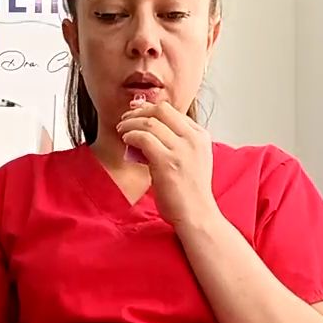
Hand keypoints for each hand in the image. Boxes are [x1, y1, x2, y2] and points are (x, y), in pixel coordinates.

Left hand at [117, 101, 216, 225]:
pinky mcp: (167, 162)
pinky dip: (131, 135)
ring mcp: (181, 149)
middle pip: (161, 110)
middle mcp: (193, 138)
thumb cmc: (190, 193)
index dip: (150, 108)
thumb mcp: (190, 160)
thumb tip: (147, 135)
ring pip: (150, 122)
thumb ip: (175, 144)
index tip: (137, 112)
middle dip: (139, 111)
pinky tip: (126, 140)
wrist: (197, 215)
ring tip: (121, 129)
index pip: (173, 111)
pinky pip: (144, 138)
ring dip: (131, 123)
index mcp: (200, 136)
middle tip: (126, 118)